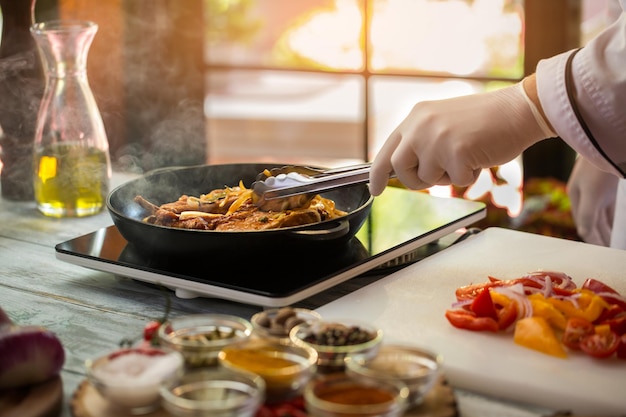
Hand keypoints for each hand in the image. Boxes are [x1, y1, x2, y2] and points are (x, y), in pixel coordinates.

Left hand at [369, 81, 549, 195]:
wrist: (518, 109)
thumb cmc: (484, 121)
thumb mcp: (442, 123)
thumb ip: (420, 142)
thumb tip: (402, 170)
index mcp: (415, 117)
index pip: (387, 151)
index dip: (377, 174)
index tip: (375, 188)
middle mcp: (421, 126)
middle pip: (401, 169)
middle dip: (417, 180)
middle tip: (439, 174)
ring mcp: (437, 138)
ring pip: (429, 179)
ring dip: (448, 176)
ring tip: (466, 154)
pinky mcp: (456, 151)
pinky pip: (456, 180)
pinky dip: (470, 175)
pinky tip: (480, 155)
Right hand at [567, 157, 617, 245]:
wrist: (607, 142)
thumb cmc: (597, 168)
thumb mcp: (591, 194)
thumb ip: (587, 215)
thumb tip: (583, 234)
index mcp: (577, 198)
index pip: (584, 223)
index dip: (592, 238)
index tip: (601, 251)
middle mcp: (587, 197)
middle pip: (594, 221)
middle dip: (602, 236)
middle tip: (611, 251)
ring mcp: (599, 193)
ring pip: (604, 217)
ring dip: (610, 230)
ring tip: (616, 244)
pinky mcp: (611, 190)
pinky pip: (613, 210)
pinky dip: (616, 220)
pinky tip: (620, 228)